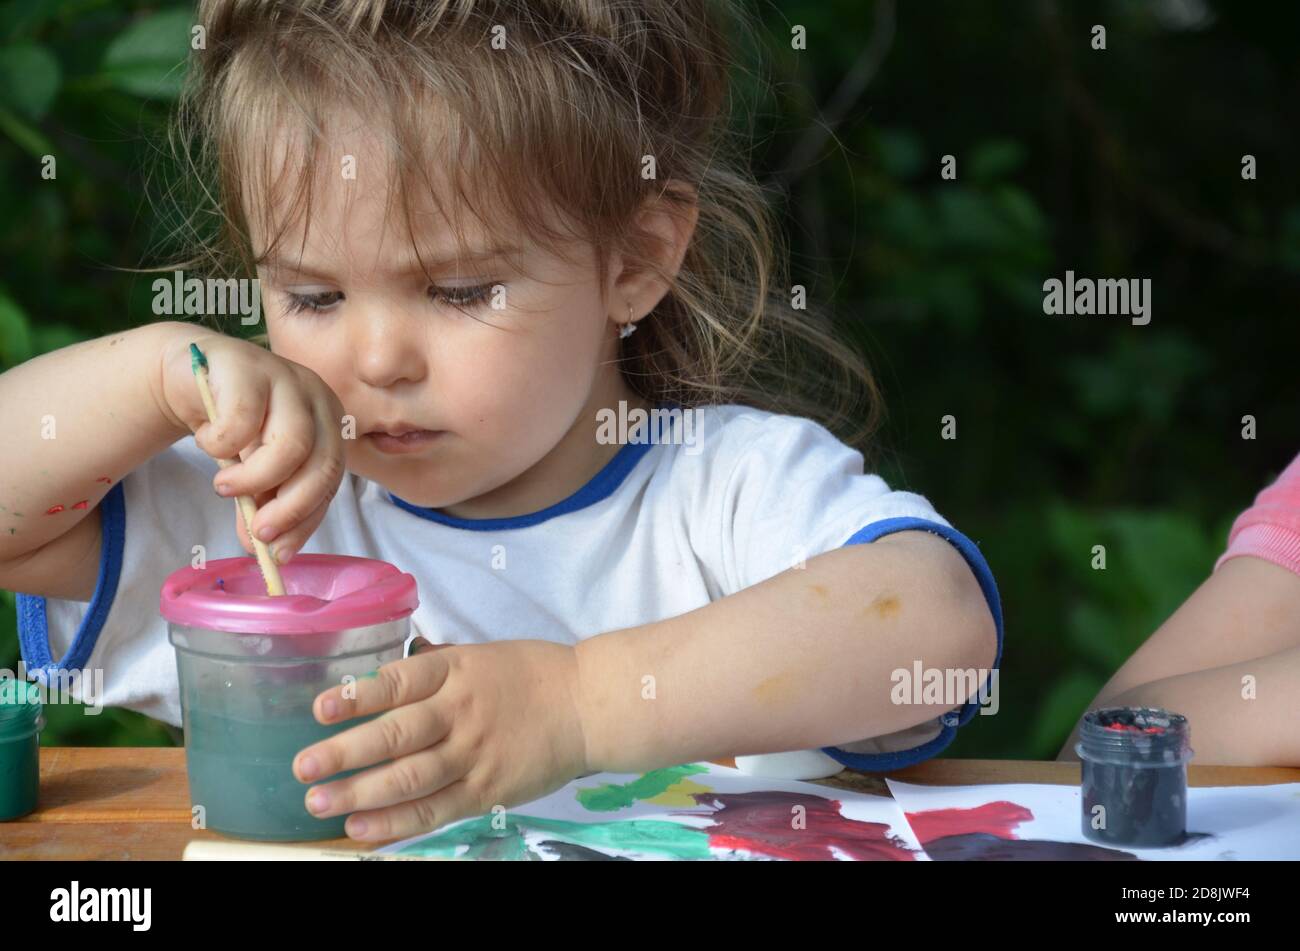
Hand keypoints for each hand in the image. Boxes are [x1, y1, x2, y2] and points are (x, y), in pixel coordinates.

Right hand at [156, 326, 346, 562]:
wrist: (189, 373)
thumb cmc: (232, 425)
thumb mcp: (252, 471)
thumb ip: (262, 505)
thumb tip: (264, 550)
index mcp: (329, 425)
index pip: (332, 480)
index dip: (307, 520)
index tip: (279, 553)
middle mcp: (318, 398)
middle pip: (323, 464)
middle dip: (291, 508)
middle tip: (257, 531)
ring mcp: (286, 378)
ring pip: (292, 445)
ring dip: (254, 479)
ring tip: (224, 487)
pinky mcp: (249, 367)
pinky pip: (242, 421)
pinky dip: (220, 444)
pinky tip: (208, 443)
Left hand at [292, 638, 590, 841]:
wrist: (589, 706)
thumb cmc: (531, 675)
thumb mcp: (480, 655)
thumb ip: (433, 670)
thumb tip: (380, 680)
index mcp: (457, 672)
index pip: (398, 682)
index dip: (357, 696)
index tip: (320, 708)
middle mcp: (461, 712)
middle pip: (395, 735)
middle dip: (343, 753)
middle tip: (303, 767)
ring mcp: (474, 754)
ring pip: (409, 778)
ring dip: (359, 792)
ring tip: (318, 801)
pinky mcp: (487, 790)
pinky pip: (434, 809)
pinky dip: (396, 821)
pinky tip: (362, 827)